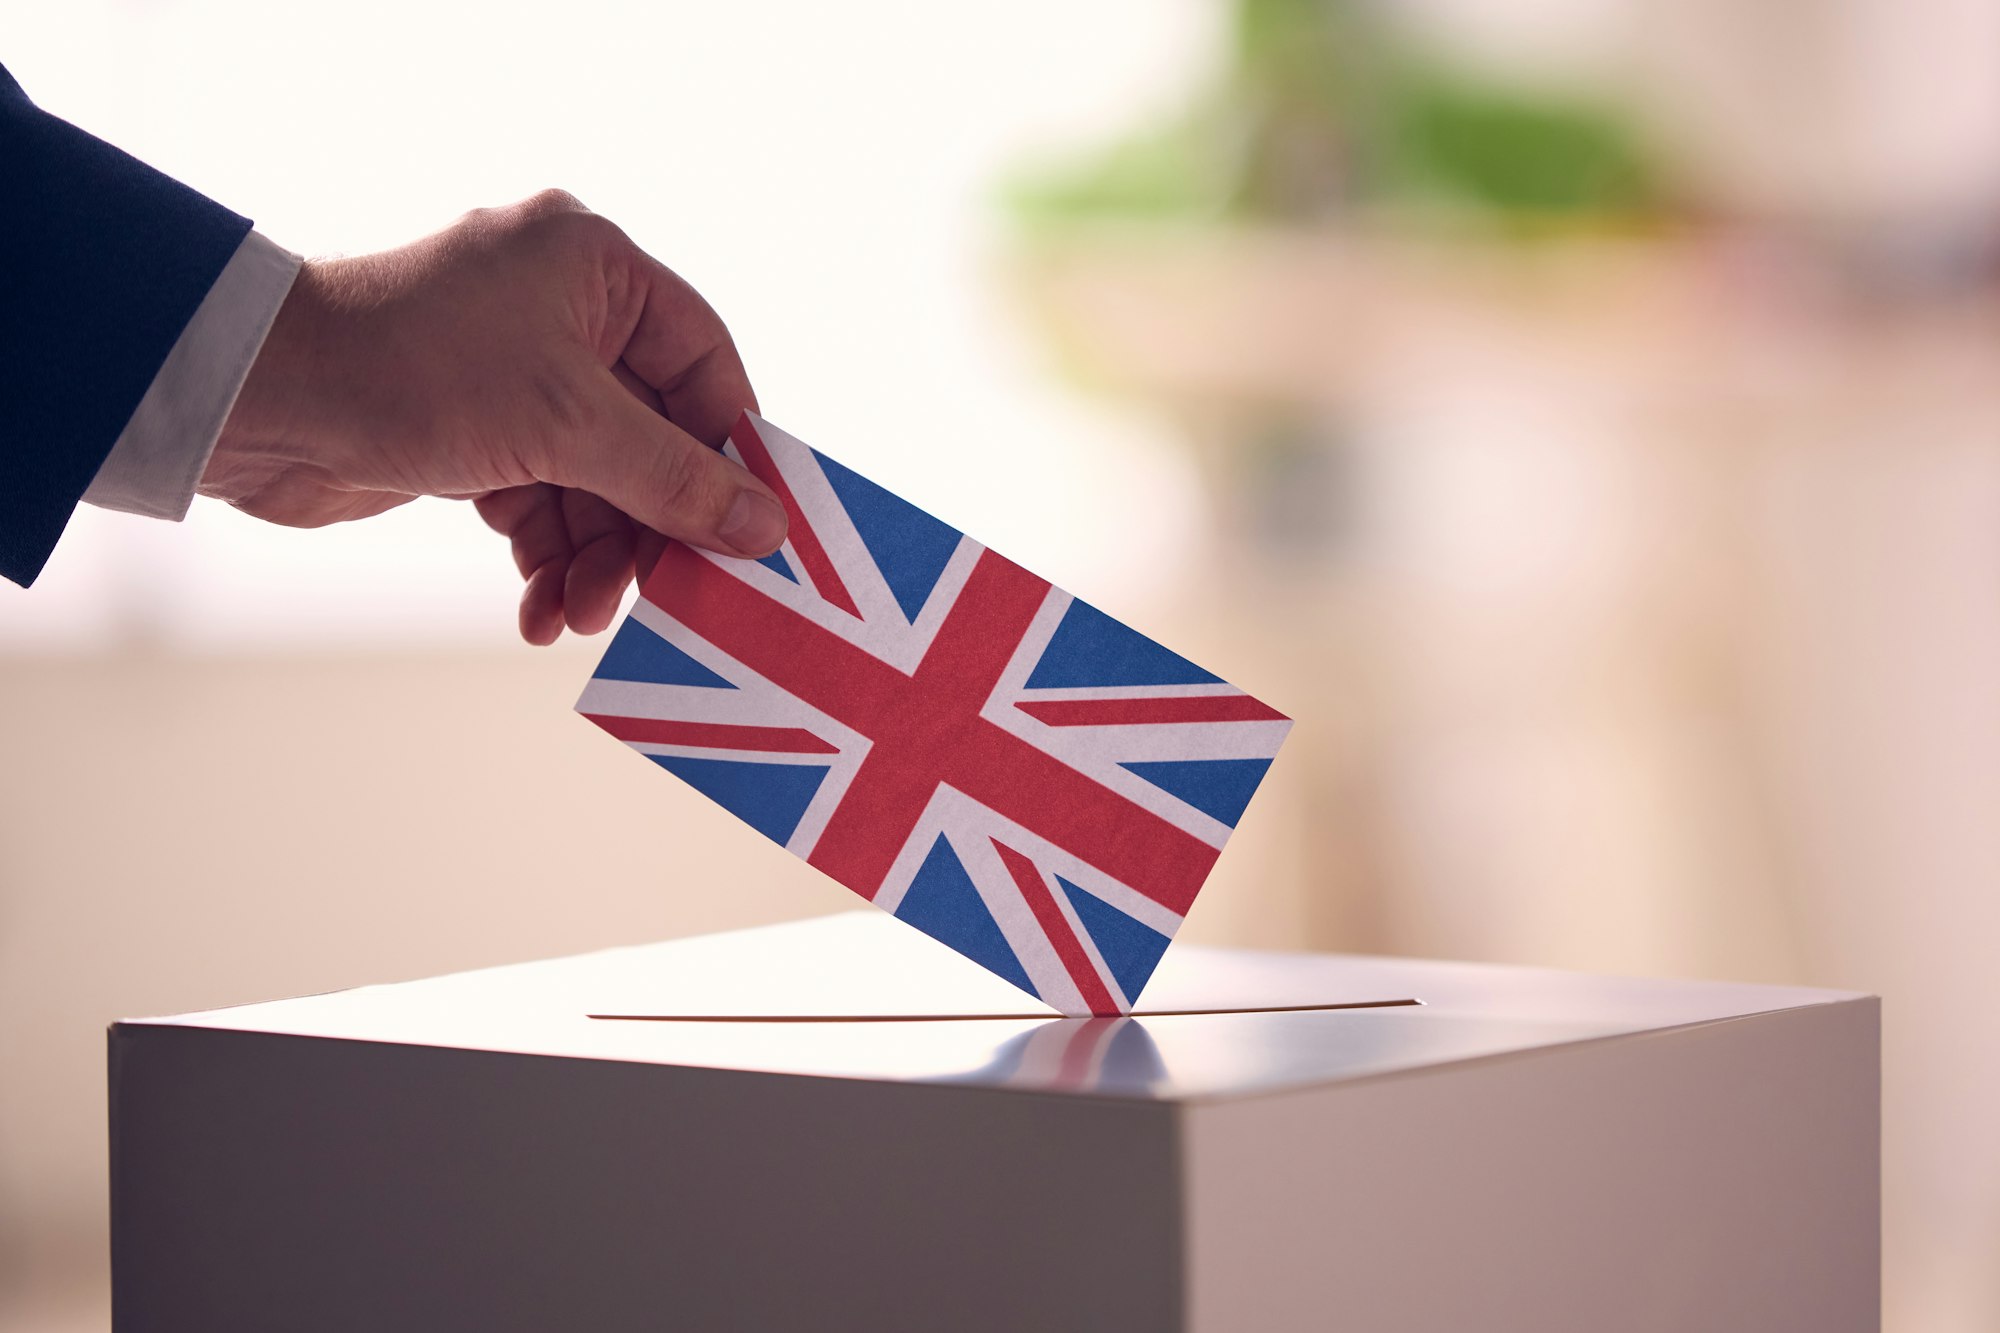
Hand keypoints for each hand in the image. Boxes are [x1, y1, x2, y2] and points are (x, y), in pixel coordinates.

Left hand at [204, 189, 787, 644]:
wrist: (250, 400)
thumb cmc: (409, 370)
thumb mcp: (567, 426)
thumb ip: (673, 479)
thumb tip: (766, 526)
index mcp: (592, 266)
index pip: (703, 361)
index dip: (732, 449)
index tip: (756, 528)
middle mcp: (558, 311)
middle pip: (651, 435)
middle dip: (649, 526)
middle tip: (662, 598)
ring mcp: (512, 373)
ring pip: (596, 481)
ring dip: (595, 557)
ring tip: (577, 616)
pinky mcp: (470, 431)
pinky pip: (541, 500)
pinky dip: (546, 556)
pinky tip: (540, 610)